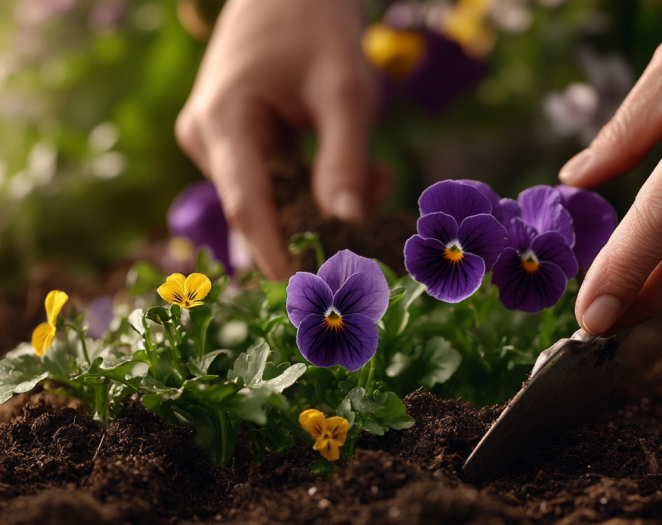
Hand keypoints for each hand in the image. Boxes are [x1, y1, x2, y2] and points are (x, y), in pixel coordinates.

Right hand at [176, 0, 380, 279]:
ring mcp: (219, 146)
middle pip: (264, 212)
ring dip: (331, 204)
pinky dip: (322, 188)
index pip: (246, 207)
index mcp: (222, 123)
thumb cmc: (317, 27)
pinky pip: (279, 188)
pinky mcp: (239, 148)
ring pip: (277, 204)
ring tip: (382, 173)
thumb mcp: (345, 92)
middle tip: (386, 202)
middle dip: (325, 225)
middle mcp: (208, 141)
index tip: (311, 295)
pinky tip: (365, 169)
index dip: (277, 256)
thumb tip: (347, 226)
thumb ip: (345, 160)